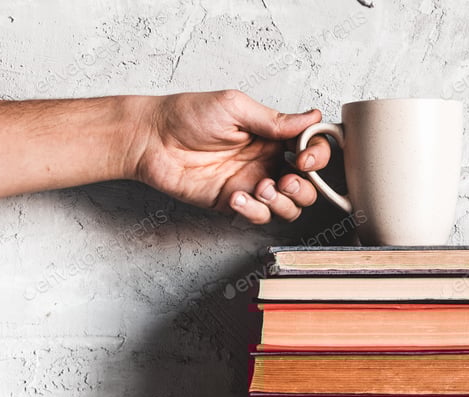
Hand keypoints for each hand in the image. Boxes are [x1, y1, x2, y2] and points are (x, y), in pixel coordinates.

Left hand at [132, 90, 331, 223]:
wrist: (152, 139)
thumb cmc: (187, 115)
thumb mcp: (234, 107)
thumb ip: (274, 120)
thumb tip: (311, 117)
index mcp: (272, 136)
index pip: (311, 148)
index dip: (317, 156)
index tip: (303, 158)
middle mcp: (267, 162)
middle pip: (307, 185)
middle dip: (303, 188)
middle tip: (284, 180)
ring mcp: (251, 185)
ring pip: (288, 207)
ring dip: (282, 203)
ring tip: (262, 188)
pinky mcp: (233, 203)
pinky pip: (258, 216)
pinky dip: (254, 211)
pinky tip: (236, 196)